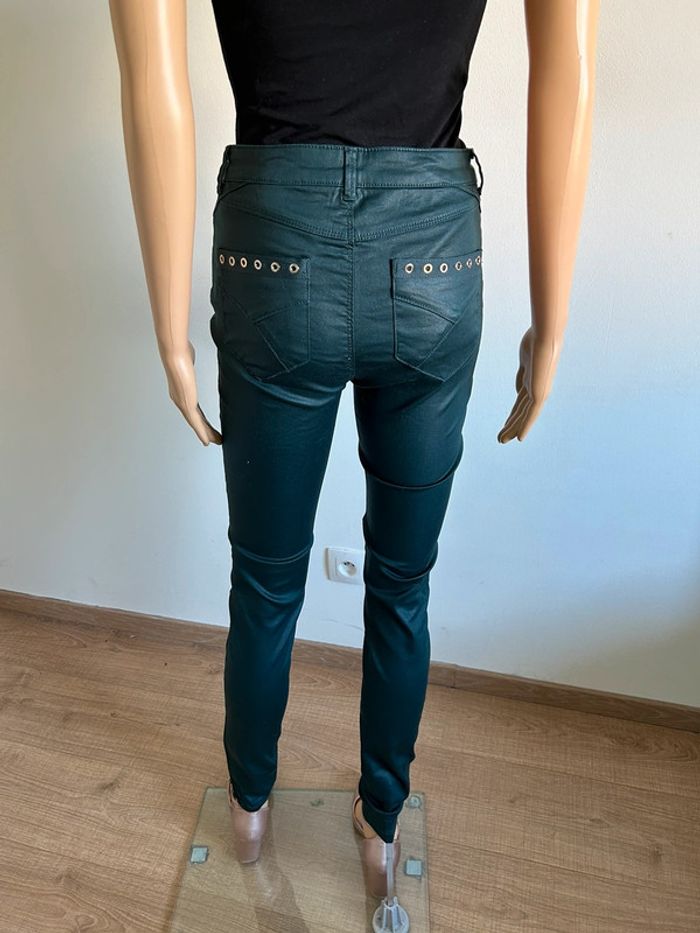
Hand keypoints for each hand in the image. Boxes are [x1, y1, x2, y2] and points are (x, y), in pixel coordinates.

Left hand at [162, 340, 221, 445]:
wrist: (174, 355)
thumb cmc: (180, 354)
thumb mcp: (187, 360)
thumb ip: (189, 363)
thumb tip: (189, 355)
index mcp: (181, 391)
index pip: (193, 409)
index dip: (200, 419)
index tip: (206, 425)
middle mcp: (180, 399)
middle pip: (194, 419)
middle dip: (204, 429)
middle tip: (213, 438)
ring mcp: (183, 403)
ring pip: (196, 423)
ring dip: (205, 433)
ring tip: (215, 441)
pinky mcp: (187, 405)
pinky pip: (196, 423)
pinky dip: (202, 432)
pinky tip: (207, 440)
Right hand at [498, 326, 561, 442]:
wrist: (546, 334)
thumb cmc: (536, 340)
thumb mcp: (525, 360)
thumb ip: (522, 375)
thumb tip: (518, 391)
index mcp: (533, 381)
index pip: (520, 403)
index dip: (513, 416)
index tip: (505, 426)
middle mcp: (538, 389)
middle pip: (522, 412)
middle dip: (511, 425)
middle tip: (501, 439)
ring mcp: (540, 392)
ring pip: (524, 416)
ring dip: (513, 429)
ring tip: (502, 441)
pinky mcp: (540, 393)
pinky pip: (531, 414)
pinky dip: (525, 426)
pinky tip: (519, 438)